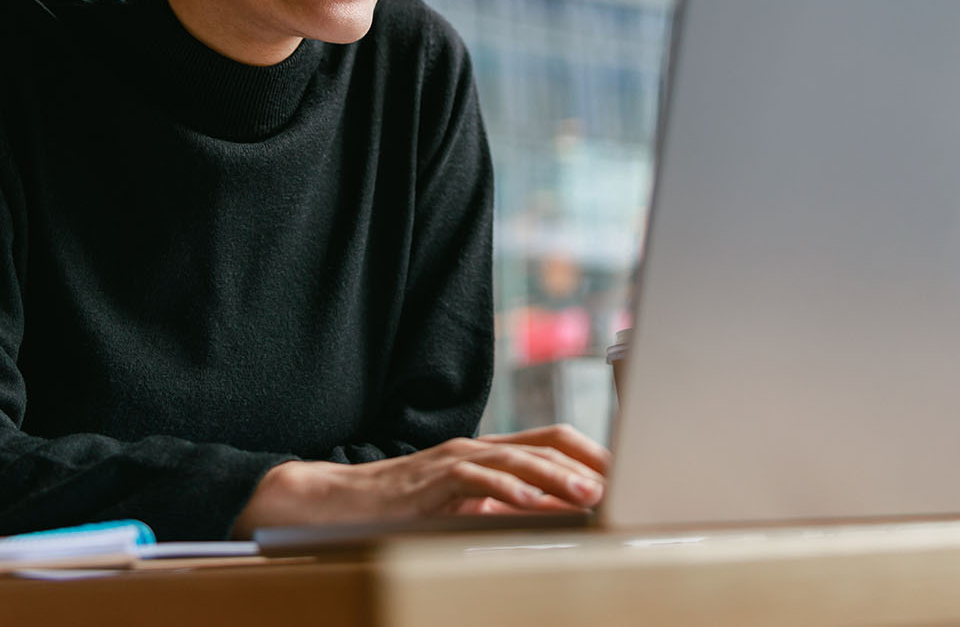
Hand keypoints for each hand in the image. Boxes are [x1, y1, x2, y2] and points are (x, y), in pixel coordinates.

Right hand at [230, 425, 610, 534]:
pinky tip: (530, 504)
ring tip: (588, 495)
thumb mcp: (461, 509)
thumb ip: (501, 508)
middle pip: (544, 442)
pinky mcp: (431, 479)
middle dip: (586, 463)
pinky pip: (475, 479)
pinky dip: (506, 490)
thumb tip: (549, 521)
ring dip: (556, 478)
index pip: (551, 439)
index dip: (590, 453)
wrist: (337, 503)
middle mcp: (476, 448)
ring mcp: (453, 460)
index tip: (622, 475)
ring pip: (516, 459)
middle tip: (619, 487)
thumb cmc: (402, 510)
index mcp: (488, 453)